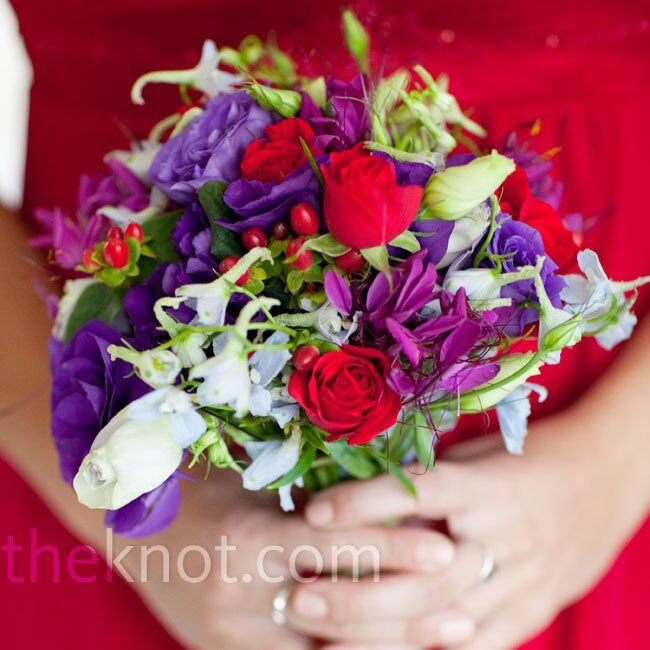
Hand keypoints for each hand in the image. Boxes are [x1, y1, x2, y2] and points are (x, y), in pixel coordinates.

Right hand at [119, 470, 454, 649]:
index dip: (393, 547)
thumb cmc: (192, 487)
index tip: (444, 546)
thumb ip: (307, 498)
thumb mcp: (249, 483)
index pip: (334, 547)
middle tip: (464, 608)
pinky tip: (383, 648)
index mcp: (245, 540)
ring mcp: (231, 637)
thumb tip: (381, 499)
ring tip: (442, 637)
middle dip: (406, 616)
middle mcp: (239, 598)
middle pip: (341, 615)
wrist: (124, 524)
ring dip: (386, 649)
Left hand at [290, 409, 648, 649]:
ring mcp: (522, 578)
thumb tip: (357, 495)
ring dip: (381, 637)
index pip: (415, 493)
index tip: (313, 514)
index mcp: (484, 485)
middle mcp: (502, 534)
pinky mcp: (534, 607)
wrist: (601, 478)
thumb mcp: (475, 455)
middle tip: (299, 600)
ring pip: (445, 619)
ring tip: (323, 647)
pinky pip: (481, 644)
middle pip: (423, 575)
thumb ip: (426, 479)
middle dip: (356, 593)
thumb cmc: (524, 457)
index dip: (361, 504)